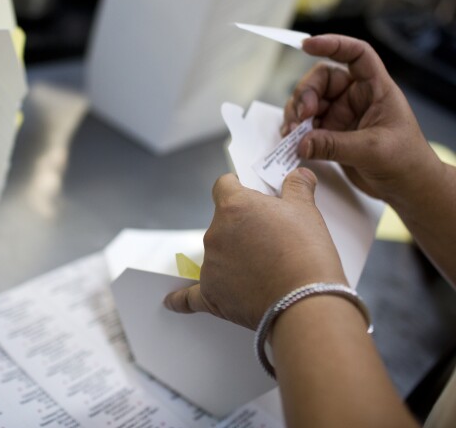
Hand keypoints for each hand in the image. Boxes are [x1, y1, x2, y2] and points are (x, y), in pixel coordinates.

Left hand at [163, 168, 345, 329]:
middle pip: (222, 223)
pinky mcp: (210, 295)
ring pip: (216, 255)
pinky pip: (189, 296)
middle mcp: (215, 233)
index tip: (246, 193)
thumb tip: (299, 174)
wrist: (304, 302)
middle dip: (242, 229)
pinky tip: (171, 301)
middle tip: (271, 241)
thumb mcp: (306, 211)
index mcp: (234, 206)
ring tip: (265, 271)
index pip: (224, 186)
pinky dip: (180, 299)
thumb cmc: (306, 255)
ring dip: (233, 258)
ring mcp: (210, 265)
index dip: (237, 188)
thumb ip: (297, 187)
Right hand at [281, 34, 438, 204]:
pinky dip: (295, 132)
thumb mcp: (372, 150)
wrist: (406, 188)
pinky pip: (305, 126)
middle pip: (320, 80)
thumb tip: (300, 143)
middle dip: (304, 95)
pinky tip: (292, 143)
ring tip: (293, 134)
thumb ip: (335, 145)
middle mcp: (355, 98)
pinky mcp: (329, 134)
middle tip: (301, 117)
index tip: (307, 45)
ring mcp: (340, 116)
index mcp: (375, 89)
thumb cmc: (406, 162)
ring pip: (308, 103)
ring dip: (295, 115)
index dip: (333, 44)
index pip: (356, 55)